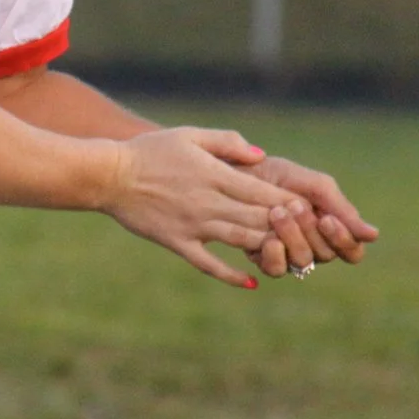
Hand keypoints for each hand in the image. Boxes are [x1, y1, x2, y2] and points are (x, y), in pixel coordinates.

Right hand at [99, 128, 308, 288]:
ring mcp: (193, 225)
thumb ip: (227, 142)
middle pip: (257, 218)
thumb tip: (261, 155)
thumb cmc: (150, 151)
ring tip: (289, 253)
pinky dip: (231, 275)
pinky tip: (251, 283)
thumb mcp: (189, 135)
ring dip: (267, 247)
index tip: (308, 207)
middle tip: (308, 234)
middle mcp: (208, 202)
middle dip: (285, 226)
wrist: (110, 176)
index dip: (287, 201)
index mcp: (213, 175)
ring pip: (240, 240)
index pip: (261, 191)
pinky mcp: (178, 243)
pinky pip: (208, 264)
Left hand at [243, 154, 378, 272]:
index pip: (352, 251)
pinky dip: (274, 253)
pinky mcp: (263, 259)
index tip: (327, 219)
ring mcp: (288, 255)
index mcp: (331, 230)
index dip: (344, 241)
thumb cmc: (279, 176)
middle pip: (327, 255)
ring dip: (292, 236)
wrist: (238, 172)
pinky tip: (268, 237)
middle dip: (311, 230)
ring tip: (277, 212)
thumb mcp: (314, 185)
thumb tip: (374, 236)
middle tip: (294, 205)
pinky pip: (277, 269)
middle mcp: (313, 247)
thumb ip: (342, 209)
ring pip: (303, 261)